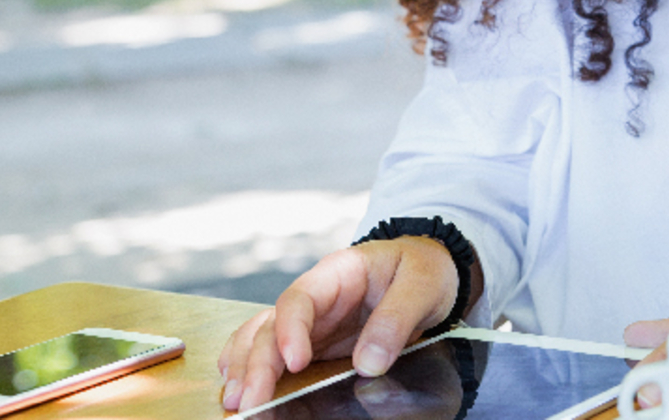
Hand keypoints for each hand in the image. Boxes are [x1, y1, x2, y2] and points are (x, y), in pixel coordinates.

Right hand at [216, 237, 461, 411]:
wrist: (431, 269)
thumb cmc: (423, 268)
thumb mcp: (423, 284)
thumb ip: (396, 318)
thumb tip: (368, 363)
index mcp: (338, 272)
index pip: (299, 298)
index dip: (291, 330)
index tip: (294, 362)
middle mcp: (317, 296)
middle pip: (272, 324)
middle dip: (257, 362)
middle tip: (251, 399)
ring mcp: (314, 321)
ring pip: (263, 337)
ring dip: (245, 367)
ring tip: (237, 400)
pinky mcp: (316, 342)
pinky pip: (274, 351)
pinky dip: (252, 367)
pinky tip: (241, 387)